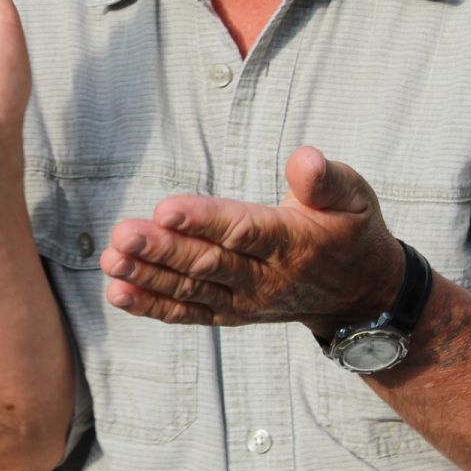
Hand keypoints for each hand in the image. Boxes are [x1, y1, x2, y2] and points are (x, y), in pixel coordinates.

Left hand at [97, 146, 406, 332]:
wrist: (359, 293)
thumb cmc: (348, 231)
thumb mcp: (353, 197)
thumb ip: (325, 179)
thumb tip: (305, 158)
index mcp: (292, 241)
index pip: (243, 231)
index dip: (204, 221)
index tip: (166, 210)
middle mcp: (265, 277)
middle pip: (208, 262)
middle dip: (162, 249)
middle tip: (124, 236)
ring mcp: (244, 300)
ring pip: (191, 289)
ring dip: (148, 276)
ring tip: (111, 262)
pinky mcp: (229, 312)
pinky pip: (188, 312)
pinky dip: (153, 305)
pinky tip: (119, 292)